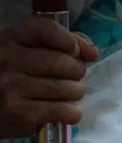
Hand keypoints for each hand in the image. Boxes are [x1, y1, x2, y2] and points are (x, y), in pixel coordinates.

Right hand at [0, 16, 98, 138]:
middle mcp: (9, 60)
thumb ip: (57, 43)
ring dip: (75, 93)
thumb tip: (91, 52)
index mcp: (10, 39)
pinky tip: (63, 111)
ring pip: (70, 89)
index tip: (76, 51)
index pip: (46, 29)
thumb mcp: (24, 51)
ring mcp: (13, 87)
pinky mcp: (21, 113)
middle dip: (77, 72)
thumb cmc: (11, 75)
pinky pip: (65, 111)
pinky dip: (72, 113)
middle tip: (70, 78)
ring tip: (65, 94)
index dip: (70, 40)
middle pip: (65, 63)